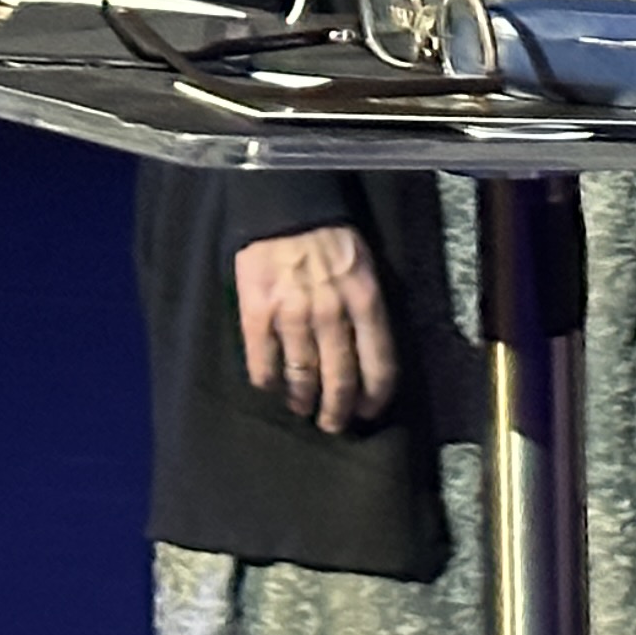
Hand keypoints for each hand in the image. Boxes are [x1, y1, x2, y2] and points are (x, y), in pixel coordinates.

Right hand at [234, 223, 402, 433]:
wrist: (287, 210)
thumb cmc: (334, 240)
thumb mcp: (369, 269)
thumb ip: (369, 310)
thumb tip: (371, 354)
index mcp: (366, 301)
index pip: (379, 362)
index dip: (376, 394)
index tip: (371, 411)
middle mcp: (332, 313)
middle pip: (340, 377)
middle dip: (339, 409)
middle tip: (334, 424)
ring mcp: (292, 315)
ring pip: (301, 375)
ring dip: (303, 399)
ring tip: (303, 409)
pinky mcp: (256, 314)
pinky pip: (262, 361)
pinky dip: (267, 381)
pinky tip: (271, 388)